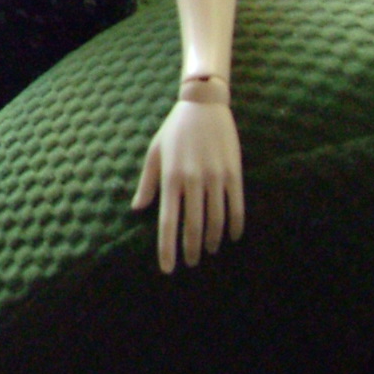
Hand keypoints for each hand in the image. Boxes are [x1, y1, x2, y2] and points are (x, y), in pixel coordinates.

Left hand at [131, 99, 244, 272]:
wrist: (203, 105)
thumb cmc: (174, 130)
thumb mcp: (154, 152)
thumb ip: (147, 183)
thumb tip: (137, 208)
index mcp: (170, 177)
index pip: (167, 221)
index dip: (167, 248)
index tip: (167, 268)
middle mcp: (192, 180)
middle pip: (193, 226)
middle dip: (191, 250)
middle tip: (190, 263)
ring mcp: (215, 177)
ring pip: (216, 220)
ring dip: (212, 241)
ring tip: (208, 251)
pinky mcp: (234, 173)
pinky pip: (237, 207)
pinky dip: (235, 225)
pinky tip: (232, 237)